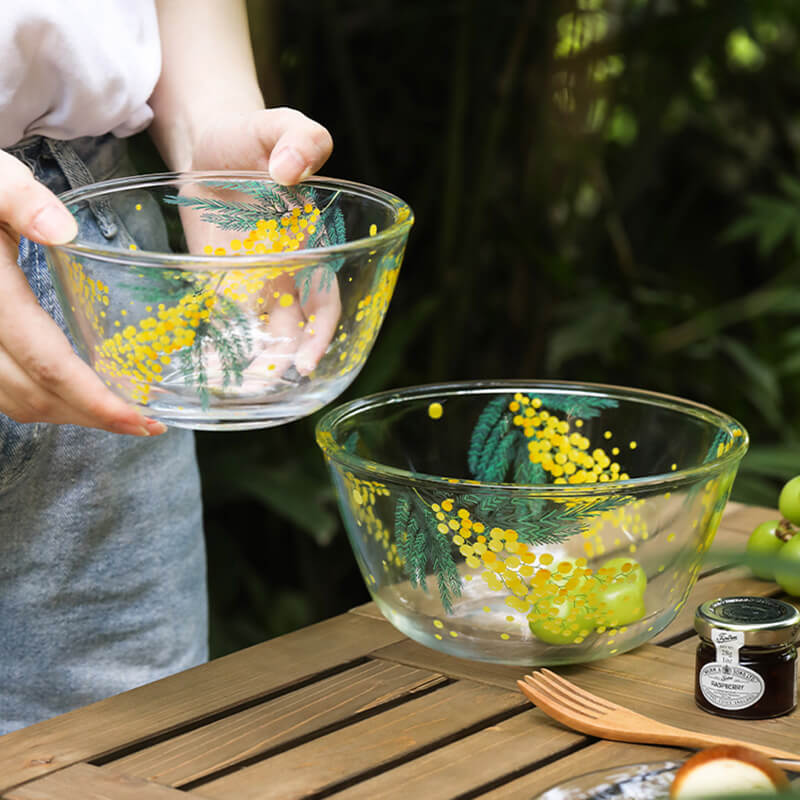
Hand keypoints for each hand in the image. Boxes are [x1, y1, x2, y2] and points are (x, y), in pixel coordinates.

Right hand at [0, 150, 166, 434]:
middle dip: (96, 418)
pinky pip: (6, 393)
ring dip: (72, 416)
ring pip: (18, 404)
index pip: (48, 365)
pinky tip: (80, 395)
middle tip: (147, 423)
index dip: (96, 401)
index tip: (142, 419)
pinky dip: (47, 402)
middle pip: (37, 397)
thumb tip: (63, 233)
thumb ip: (18, 199)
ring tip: (123, 415)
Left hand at [182, 109, 339, 380]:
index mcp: (309, 247)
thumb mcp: (280, 125)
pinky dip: (218, 347)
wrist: (210, 140)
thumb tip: (291, 170)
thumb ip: (300, 138)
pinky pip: (222, 321)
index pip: (323, 301)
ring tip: (238, 390)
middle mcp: (284, 273)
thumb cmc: (252, 133)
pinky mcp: (218, 282)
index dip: (319, 334)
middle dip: (284, 362)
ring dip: (253, 364)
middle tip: (267, 388)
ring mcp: (250, 281)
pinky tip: (207, 371)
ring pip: (259, 334)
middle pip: (292, 330)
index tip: (306, 359)